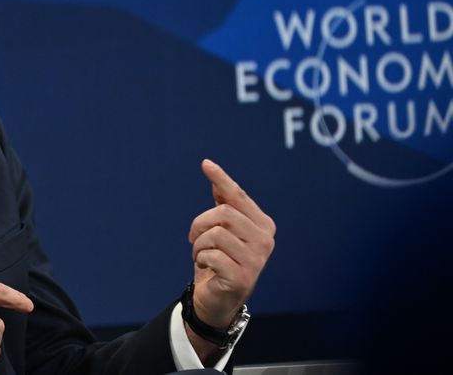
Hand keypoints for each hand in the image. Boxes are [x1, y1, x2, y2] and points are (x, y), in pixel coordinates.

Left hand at [188, 160, 275, 335]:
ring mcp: (256, 260)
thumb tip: (211, 169)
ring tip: (202, 254)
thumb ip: (222, 202)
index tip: (206, 164)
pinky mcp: (242, 277)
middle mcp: (265, 240)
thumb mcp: (222, 229)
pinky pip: (211, 255)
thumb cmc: (221, 259)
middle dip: (200, 224)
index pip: (239, 197)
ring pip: (215, 234)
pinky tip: (206, 267)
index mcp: (263, 225)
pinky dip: (201, 258)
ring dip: (199, 244)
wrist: (219, 298)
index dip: (221, 180)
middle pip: (223, 214)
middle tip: (195, 239)